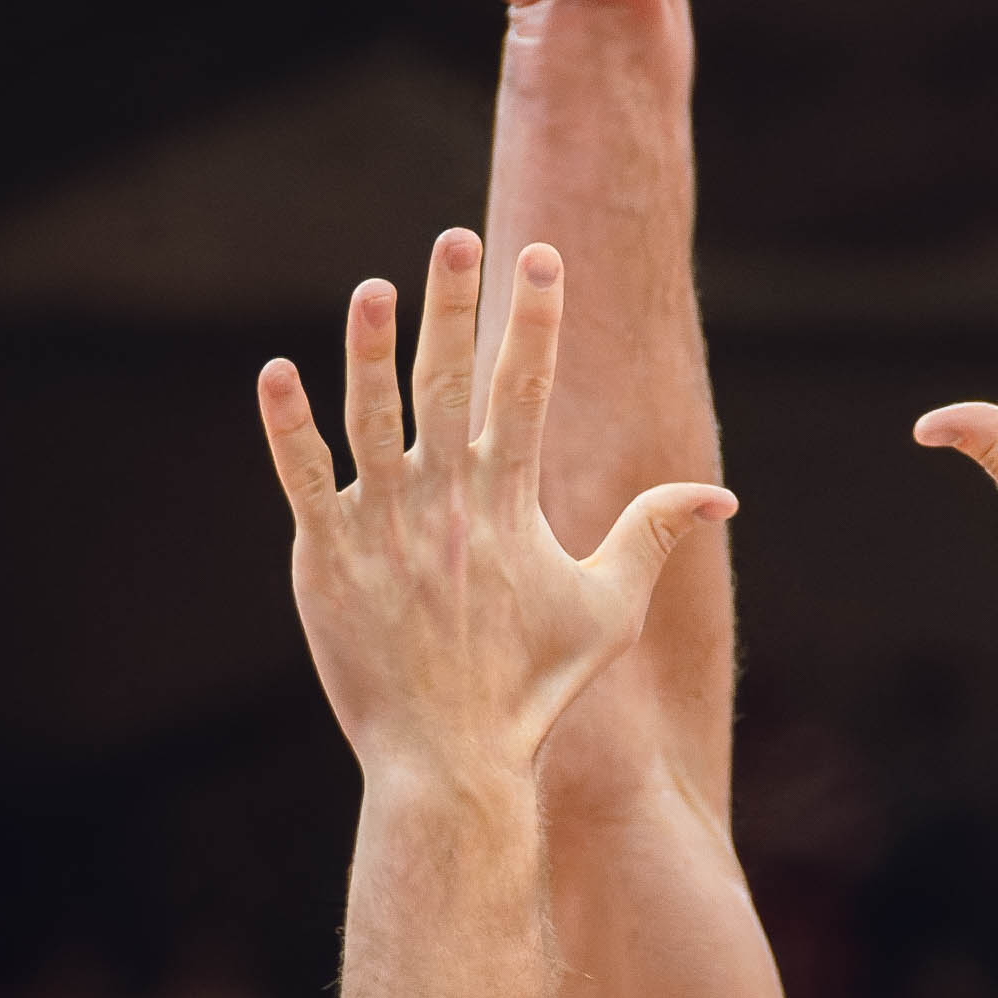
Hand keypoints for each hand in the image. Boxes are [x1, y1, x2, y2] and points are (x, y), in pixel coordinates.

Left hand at [263, 227, 731, 786]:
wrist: (451, 762)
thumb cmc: (532, 690)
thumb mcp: (609, 611)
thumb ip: (653, 535)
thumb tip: (722, 496)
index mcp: (511, 505)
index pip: (526, 390)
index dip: (535, 319)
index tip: (542, 256)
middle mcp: (448, 503)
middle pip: (448, 382)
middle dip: (454, 304)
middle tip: (456, 234)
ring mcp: (384, 529)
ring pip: (371, 418)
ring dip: (370, 348)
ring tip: (374, 287)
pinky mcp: (327, 560)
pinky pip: (304, 479)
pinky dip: (288, 428)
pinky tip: (276, 373)